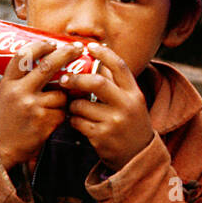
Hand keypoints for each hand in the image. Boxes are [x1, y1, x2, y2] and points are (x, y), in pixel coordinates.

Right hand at [0, 40, 77, 168]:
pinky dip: (63, 112)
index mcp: (7, 83)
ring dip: (65, 95)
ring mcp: (33, 107)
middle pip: (47, 66)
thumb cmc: (6, 118)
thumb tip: (45, 59)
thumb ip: (21, 80)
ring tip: (56, 102)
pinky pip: (63, 111)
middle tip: (77, 48)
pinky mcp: (45, 122)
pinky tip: (54, 117)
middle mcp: (19, 92)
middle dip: (66, 54)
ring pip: (61, 93)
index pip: (23, 55)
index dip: (40, 45)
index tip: (52, 41)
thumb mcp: (5, 94)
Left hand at [64, 43, 154, 170]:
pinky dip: (73, 120)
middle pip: (96, 82)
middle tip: (64, 78)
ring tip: (73, 107)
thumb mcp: (131, 102)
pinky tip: (76, 121)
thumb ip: (116, 84)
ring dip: (72, 105)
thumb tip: (96, 60)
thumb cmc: (130, 124)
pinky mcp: (101, 137)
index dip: (103, 53)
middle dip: (76, 79)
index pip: (119, 66)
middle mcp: (126, 106)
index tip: (89, 46)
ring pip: (81, 104)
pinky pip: (77, 122)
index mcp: (134, 93)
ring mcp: (114, 122)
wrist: (137, 156)